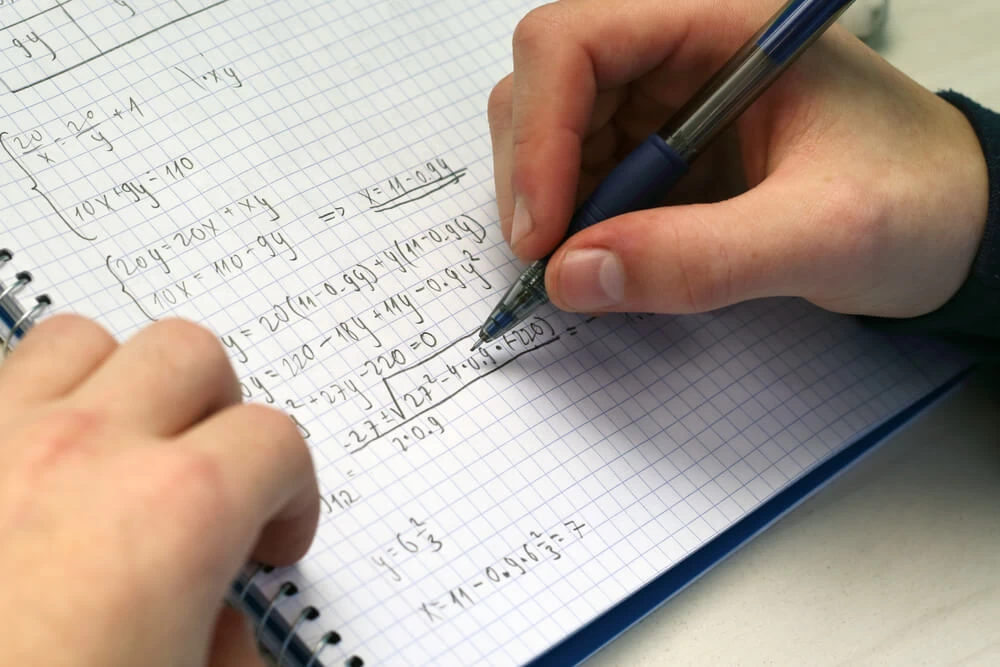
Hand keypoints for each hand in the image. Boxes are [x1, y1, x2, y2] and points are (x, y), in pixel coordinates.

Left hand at [0, 316, 318, 666]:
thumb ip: (221, 657)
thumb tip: (217, 635)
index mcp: (176, 509)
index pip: (275, 442)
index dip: (292, 492)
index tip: (272, 539)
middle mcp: (85, 449)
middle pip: (189, 354)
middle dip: (217, 409)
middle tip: (209, 477)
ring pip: (81, 341)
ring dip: (115, 384)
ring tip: (113, 454)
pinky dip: (20, 411)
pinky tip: (21, 479)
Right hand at [489, 0, 987, 317]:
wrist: (953, 225)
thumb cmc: (916, 203)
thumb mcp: (823, 234)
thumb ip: (701, 258)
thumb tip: (573, 276)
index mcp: (719, 24)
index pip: (576, 43)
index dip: (538, 134)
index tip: (542, 233)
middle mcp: (678, 52)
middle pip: (544, 85)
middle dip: (534, 176)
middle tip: (556, 261)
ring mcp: (664, 102)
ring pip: (550, 135)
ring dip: (552, 207)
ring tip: (594, 267)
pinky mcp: (661, 150)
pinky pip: (582, 178)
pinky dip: (577, 226)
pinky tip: (613, 261)